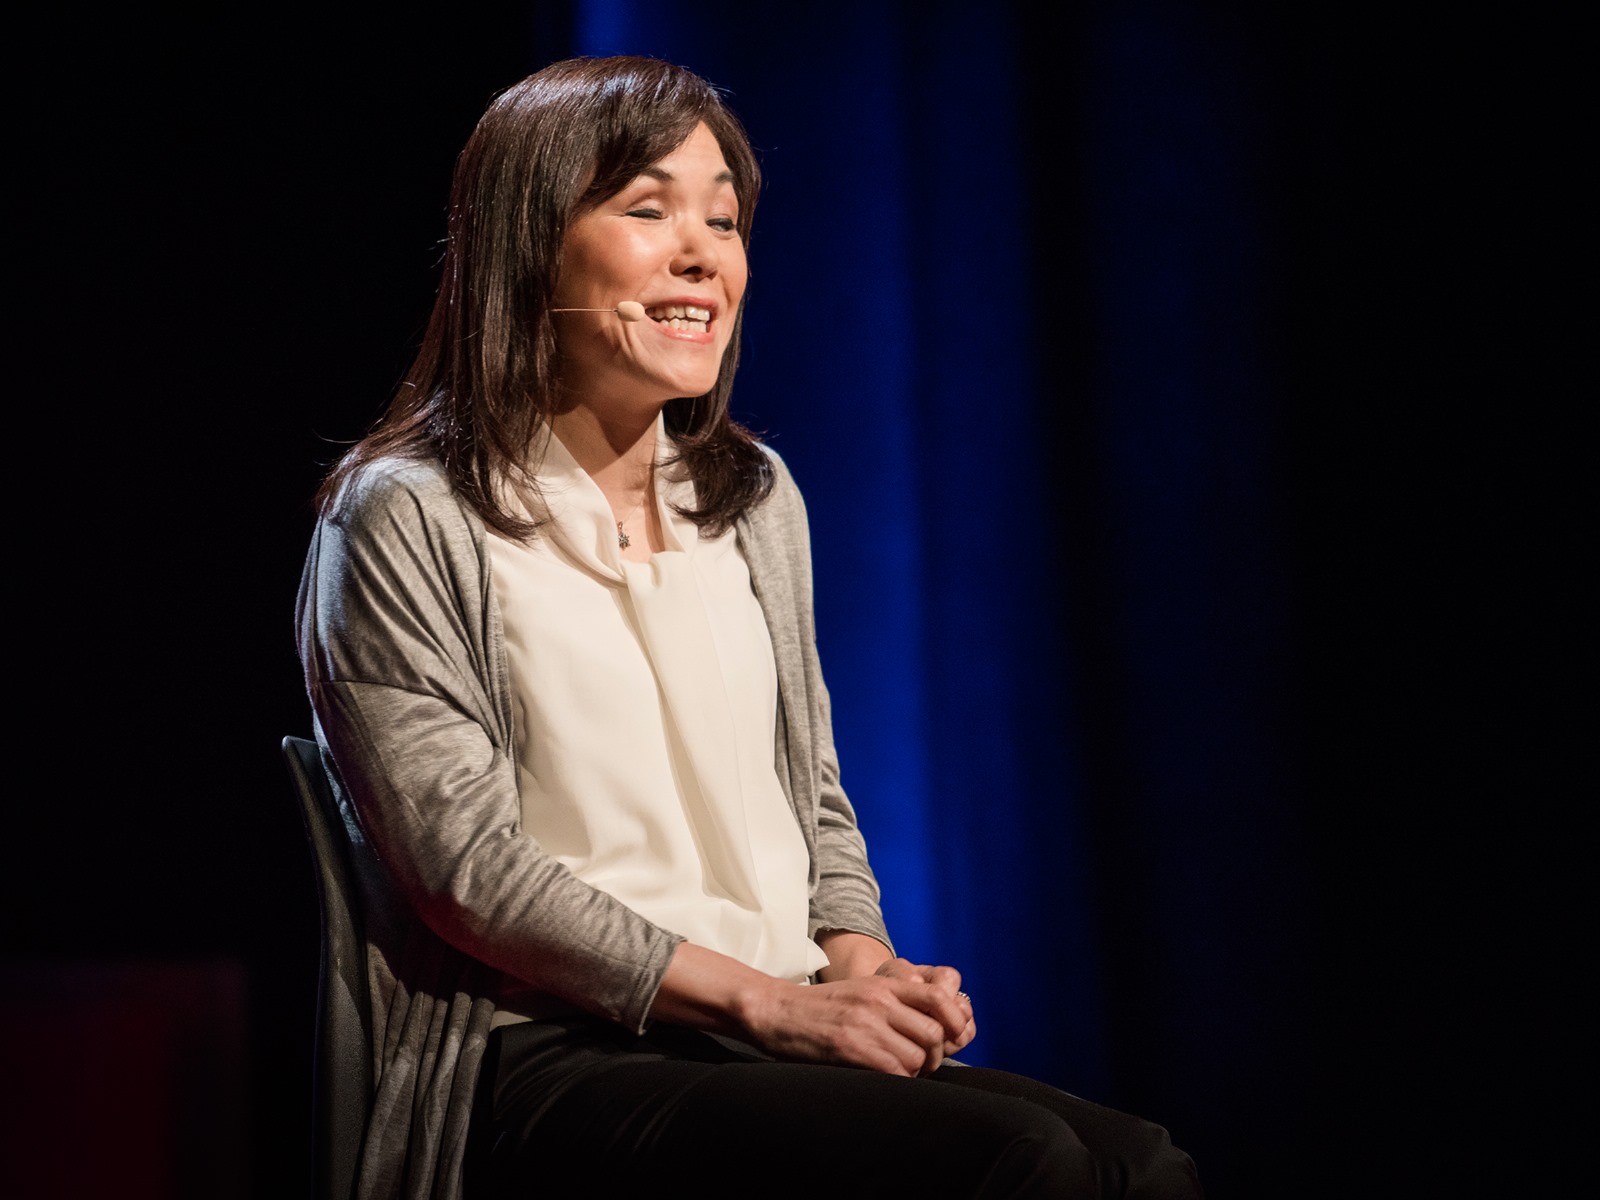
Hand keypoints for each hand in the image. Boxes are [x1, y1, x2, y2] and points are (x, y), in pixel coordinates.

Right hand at [741, 972, 966, 1076]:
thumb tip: (931, 1028)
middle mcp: (880, 1001)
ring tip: (898, 1071)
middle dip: (935, 1055)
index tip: (953, 1037)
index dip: (955, 1021)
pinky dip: (896, 1080)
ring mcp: (866, 1024)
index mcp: (885, 984)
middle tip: (922, 1064)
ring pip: (916, 1057)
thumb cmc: (820, 1007)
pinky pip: (893, 1071)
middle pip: (933, 1033)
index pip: (939, 997)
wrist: (777, 1011)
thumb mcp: (860, 992)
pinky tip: (882, 1077)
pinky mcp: (851, 1047)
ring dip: (913, 1071)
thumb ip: (893, 1003)